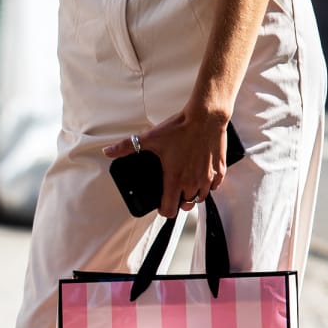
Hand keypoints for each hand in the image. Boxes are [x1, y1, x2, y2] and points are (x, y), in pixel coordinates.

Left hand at [103, 112, 229, 218]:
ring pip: (201, 197)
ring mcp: (208, 177)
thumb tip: (107, 151)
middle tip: (174, 191)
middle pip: (186, 205)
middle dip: (179, 201)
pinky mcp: (220, 169)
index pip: (170, 210)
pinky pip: (216, 186)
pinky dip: (209, 184)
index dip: (164, 210)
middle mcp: (192, 182)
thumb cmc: (180, 128)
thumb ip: (126, 147)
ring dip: (194, 194)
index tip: (161, 204)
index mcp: (175, 179)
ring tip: (187, 184)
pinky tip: (202, 176)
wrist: (206, 116)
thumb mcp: (149, 138)